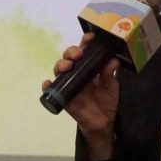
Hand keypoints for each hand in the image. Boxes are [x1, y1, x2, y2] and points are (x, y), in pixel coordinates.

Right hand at [42, 34, 119, 160]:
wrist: (103, 122)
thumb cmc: (106, 100)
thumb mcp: (111, 86)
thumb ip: (110, 74)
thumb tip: (113, 60)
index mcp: (89, 67)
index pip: (84, 50)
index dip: (84, 42)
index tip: (89, 38)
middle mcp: (77, 73)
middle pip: (69, 58)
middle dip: (71, 52)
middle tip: (78, 54)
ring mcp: (69, 84)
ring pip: (59, 71)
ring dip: (60, 65)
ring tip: (67, 66)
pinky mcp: (65, 98)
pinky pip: (51, 91)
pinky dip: (47, 86)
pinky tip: (48, 83)